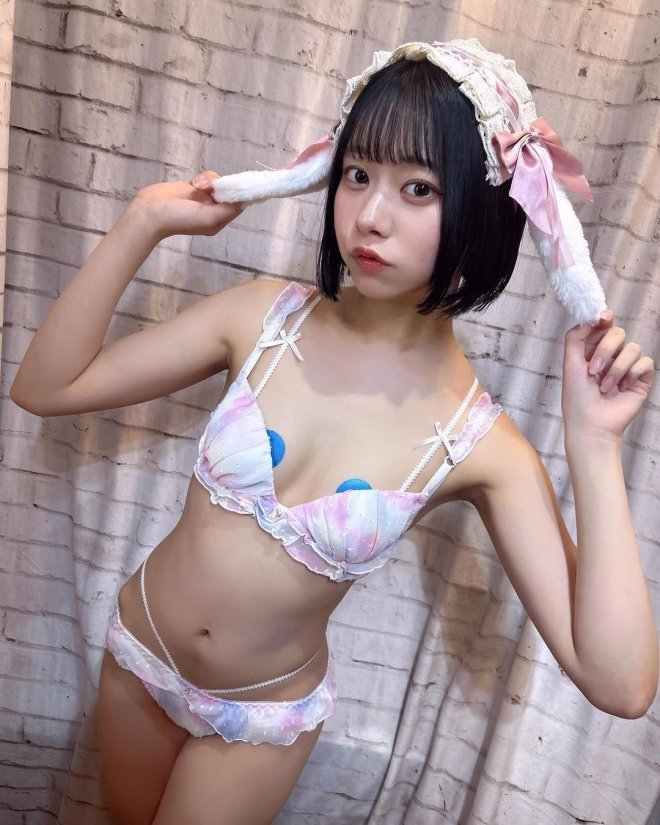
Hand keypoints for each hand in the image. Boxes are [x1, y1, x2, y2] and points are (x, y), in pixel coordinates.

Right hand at [129, 171, 243, 240]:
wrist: (150, 210)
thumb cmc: (179, 218)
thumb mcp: (207, 218)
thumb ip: (227, 210)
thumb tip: (243, 202)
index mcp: (218, 221)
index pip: (237, 206)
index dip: (240, 194)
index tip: (241, 183)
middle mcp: (213, 211)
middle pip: (228, 192)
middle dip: (220, 186)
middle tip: (207, 188)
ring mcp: (203, 199)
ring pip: (218, 182)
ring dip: (209, 181)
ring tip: (196, 185)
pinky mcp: (194, 188)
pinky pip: (207, 178)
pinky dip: (203, 178)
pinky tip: (193, 182)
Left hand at [562, 309, 653, 438]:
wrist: (591, 424)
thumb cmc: (577, 398)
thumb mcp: (570, 364)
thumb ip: (576, 338)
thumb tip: (591, 317)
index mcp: (593, 352)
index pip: (602, 328)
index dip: (603, 320)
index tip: (603, 318)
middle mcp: (611, 357)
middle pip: (618, 333)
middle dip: (605, 349)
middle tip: (593, 370)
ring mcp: (627, 368)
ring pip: (632, 348)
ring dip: (616, 368)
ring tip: (605, 387)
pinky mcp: (641, 379)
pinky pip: (645, 362)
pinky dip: (632, 373)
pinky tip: (623, 387)